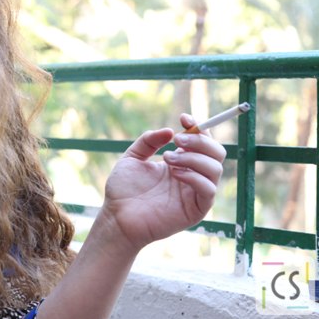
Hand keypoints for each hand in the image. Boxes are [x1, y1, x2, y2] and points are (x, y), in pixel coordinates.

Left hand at [100, 113, 226, 252]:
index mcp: (180, 163)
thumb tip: (169, 130)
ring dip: (194, 157)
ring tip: (168, 158)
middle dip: (200, 140)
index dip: (198, 127)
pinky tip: (175, 173)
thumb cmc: (123, 190)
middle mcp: (192, 176)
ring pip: (215, 168)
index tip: (183, 118)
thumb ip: (148, 141)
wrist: (117, 216)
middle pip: (216, 152)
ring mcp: (195, 193)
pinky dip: (195, 176)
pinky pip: (208, 189)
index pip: (201, 142)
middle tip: (177, 140)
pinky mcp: (196, 210)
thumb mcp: (132, 157)